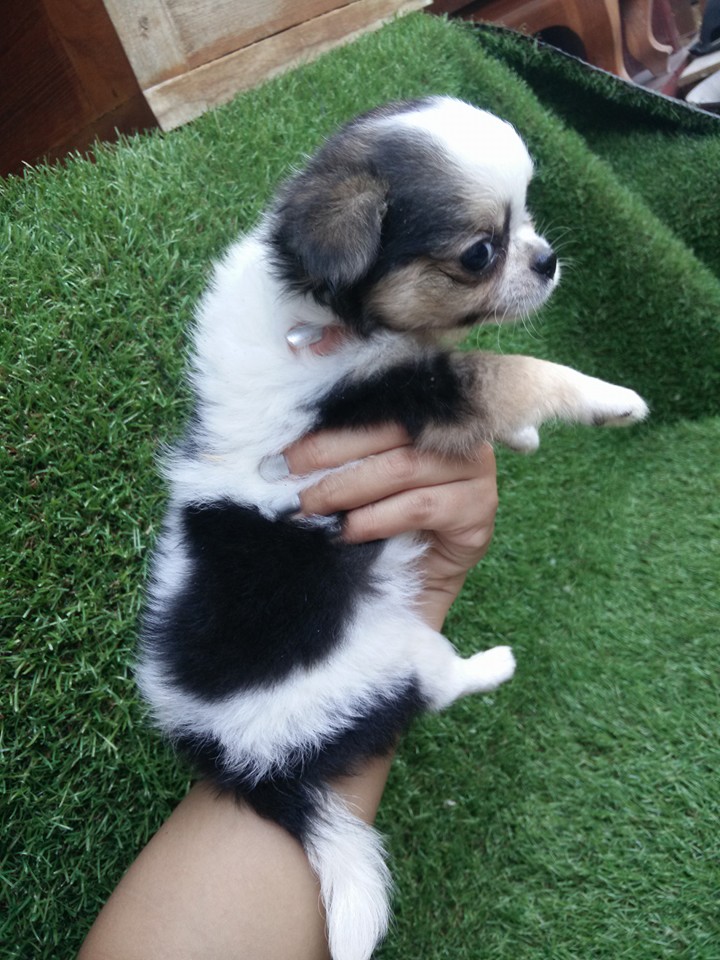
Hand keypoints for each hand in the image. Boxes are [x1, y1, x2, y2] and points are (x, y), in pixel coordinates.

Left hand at [284, 323, 497, 628]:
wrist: (415, 581)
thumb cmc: (382, 518)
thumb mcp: (357, 473)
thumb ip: (341, 440)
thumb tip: (293, 399)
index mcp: (432, 408)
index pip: (381, 398)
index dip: (334, 411)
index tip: (289, 440)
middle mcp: (462, 431)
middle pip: (390, 428)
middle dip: (329, 451)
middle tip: (286, 472)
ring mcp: (477, 470)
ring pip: (402, 467)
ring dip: (346, 488)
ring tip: (309, 506)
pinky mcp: (479, 511)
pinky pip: (420, 506)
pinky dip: (376, 519)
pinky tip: (347, 531)